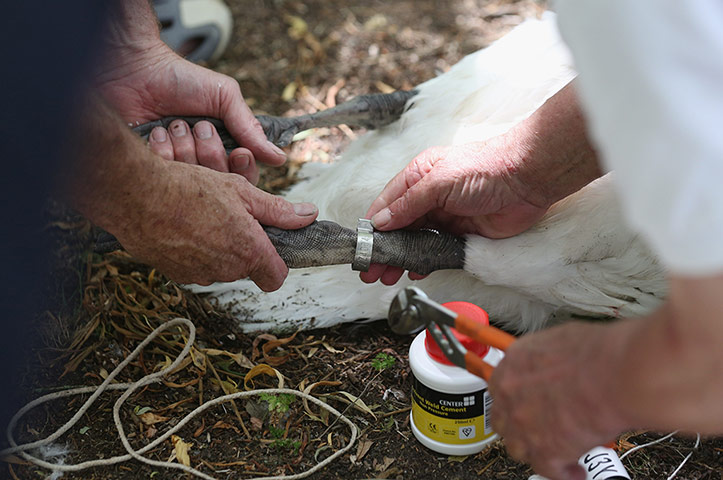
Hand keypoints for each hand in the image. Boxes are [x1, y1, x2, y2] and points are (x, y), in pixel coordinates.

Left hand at [95, 5, 281, 182]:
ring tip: (173, 124)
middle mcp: (198, 165)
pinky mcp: (146, 170)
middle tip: (200, 127)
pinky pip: (163, 178)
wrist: (132, 67)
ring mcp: (172, 170)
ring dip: (184, 148)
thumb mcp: (224, 96)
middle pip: (219, 185)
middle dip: (211, 153)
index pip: (242, 178)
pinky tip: (155, 132)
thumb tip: (279, 158)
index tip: (238, 153)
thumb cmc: (179, 78)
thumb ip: (249, 126)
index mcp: (220, 150)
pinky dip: (161, 151)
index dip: (243, 169)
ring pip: (192, 182)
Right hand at [113, 160, 317, 288]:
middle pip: (246, 267)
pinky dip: (193, 249)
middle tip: (230, 215)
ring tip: (203, 216)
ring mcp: (198, 274)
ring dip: (217, 246)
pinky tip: (183, 225)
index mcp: (249, 251)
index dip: (276, 264)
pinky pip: (194, 265)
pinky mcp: (175, 274)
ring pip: (219, 266)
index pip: (275, 277)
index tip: (271, 248)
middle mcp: (226, 269)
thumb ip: (277, 210)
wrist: (136, 194)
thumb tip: (309, 215)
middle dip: (243, 246)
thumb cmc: (190, 188)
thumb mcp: (241, 191)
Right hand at [361, 140, 549, 284]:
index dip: (373, 226)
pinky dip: (424, 262)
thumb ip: (408, 204)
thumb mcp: (438, 182)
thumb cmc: (485, 168)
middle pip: (398, 227)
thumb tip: (381, 221)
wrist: (528, 178)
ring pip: (415, 242)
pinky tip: (414, 271)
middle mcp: (428, 197)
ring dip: (400, 258)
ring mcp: (445, 217)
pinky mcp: (461, 234)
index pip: (387, 204)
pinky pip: (437, 251)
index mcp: (418, 177)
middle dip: (383, 248)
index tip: (361, 247)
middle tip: (369, 270)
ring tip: (385, 276)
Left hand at [488, 323, 625, 479]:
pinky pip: (549, 470)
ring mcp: (524, 428)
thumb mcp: (554, 342)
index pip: (499, 391)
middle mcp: (510, 398)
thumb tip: (548, 366)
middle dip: (519, 427)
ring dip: (536, 450)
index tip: (524, 405)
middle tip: (538, 428)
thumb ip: (540, 360)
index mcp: (510, 368)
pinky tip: (576, 471)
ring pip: (518, 449)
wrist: (617, 373)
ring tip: (556, 451)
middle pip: (503, 422)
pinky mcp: (547, 452)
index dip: (514, 400)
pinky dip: (565, 473)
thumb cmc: (596, 352)